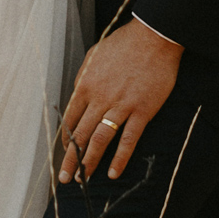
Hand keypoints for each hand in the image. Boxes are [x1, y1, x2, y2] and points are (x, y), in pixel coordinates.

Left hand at [58, 18, 184, 182]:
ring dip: (90, 162)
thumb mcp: (94, 56)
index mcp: (86, 86)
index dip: (67, 139)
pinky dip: (120, 158)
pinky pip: (128, 139)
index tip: (65, 152)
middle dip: (72, 159)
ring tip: (83, 180)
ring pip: (100, 140)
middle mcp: (100, 99)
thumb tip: (76, 94)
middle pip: (81, 135)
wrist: (153, 37)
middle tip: (65, 178)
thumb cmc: (123, 43)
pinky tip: (114, 173)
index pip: (71, 120)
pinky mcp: (141, 111)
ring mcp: (121, 106)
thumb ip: (83, 77)